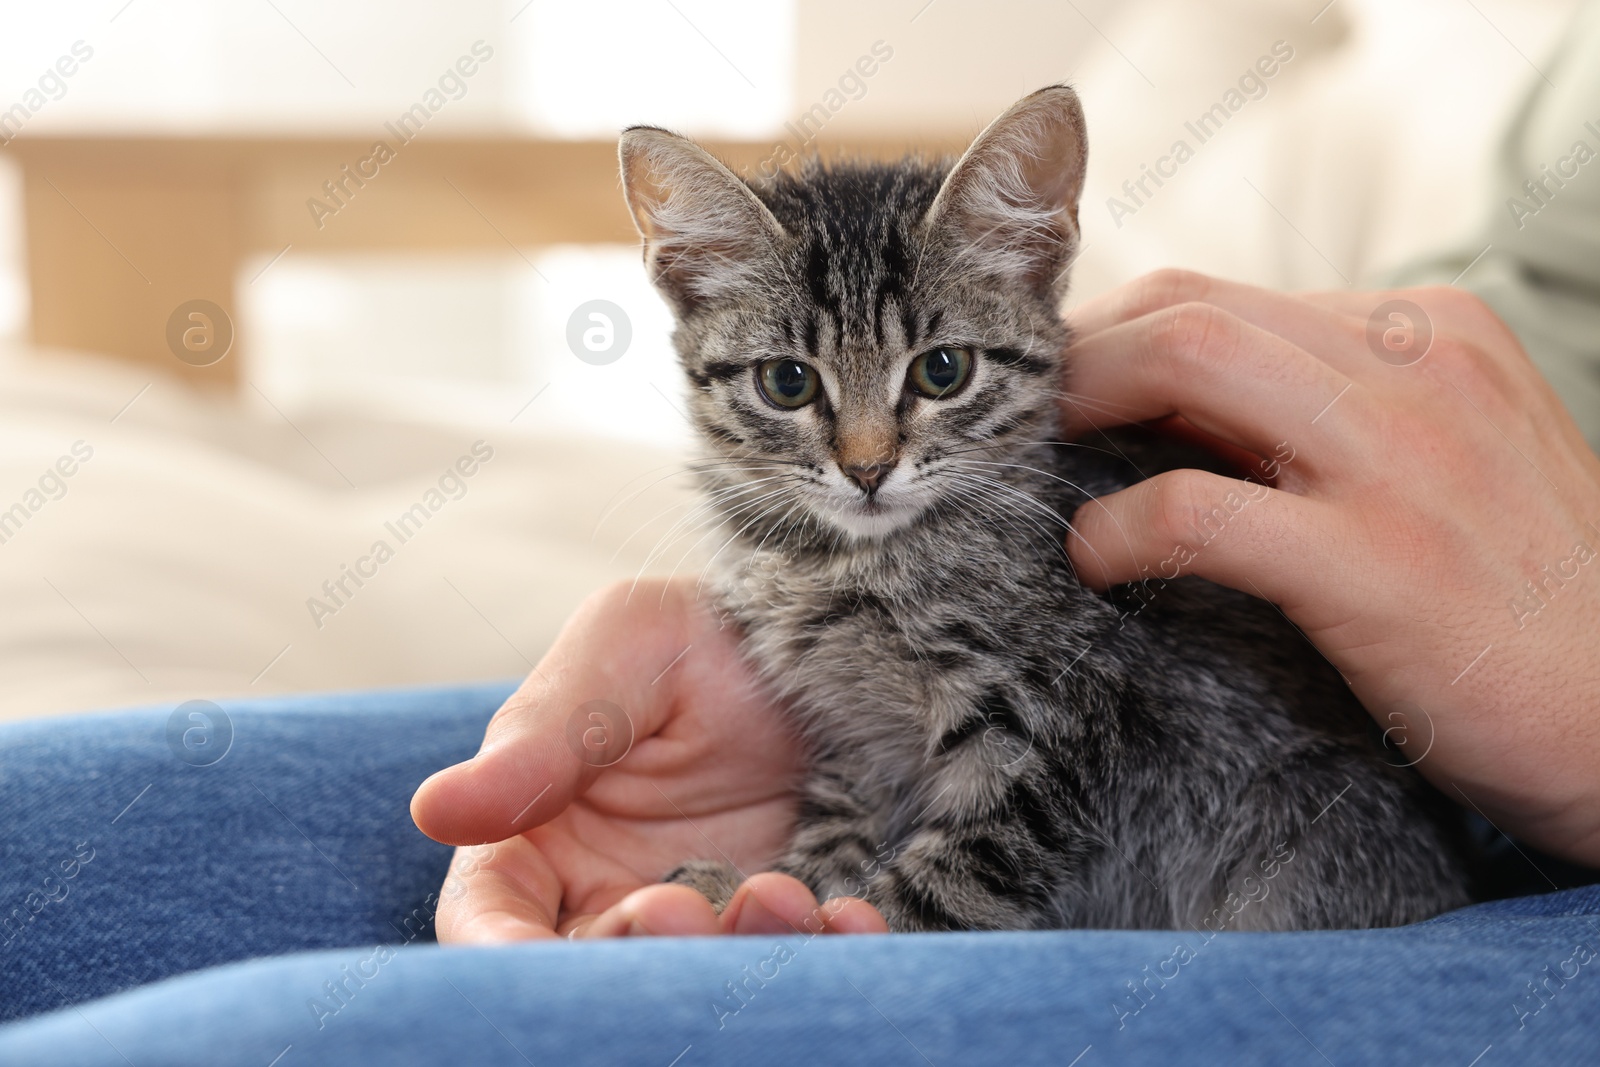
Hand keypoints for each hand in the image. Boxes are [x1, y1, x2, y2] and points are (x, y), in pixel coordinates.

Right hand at [410, 579, 887, 940]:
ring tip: (784, 896)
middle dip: (634, 959)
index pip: (487, 918)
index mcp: (535, 833)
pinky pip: (787, 965)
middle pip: (586, 971)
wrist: (824, 637)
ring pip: (686, 981)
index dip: (503, 952)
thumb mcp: (621, 653)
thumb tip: (436, 809)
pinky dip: (818, 957)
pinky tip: (849, 919)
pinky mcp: (774, 924)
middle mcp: (604, 893)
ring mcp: (694, 914)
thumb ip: (539, 737)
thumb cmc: (696, 637)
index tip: (545, 956)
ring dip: (730, 958)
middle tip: (688, 911)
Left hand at [1062, 270, 1599, 864]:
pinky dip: (1116, 528)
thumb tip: (1165, 409)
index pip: (1227, 298)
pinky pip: (1196, 510)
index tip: (1062, 392)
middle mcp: (1419, 366)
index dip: (1117, 338)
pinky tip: (1089, 558)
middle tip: (1019, 421)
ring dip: (1081, 403)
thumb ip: (1326, 416)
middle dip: (1078, 353)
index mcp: (1433, 332)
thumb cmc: (1519, 597)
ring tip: (1033, 464)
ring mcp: (1402, 456)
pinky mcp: (1378, 560)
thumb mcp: (1441, 460)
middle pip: (1190, 307)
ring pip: (1189, 362)